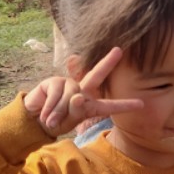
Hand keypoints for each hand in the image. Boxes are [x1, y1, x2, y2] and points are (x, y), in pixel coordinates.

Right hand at [24, 47, 142, 134]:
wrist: (33, 120)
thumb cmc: (54, 122)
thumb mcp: (67, 121)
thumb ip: (74, 111)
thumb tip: (77, 96)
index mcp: (89, 104)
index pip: (108, 105)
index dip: (124, 105)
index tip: (141, 104)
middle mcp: (81, 91)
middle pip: (96, 75)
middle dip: (108, 62)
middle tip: (119, 51)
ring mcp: (68, 84)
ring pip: (71, 96)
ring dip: (59, 112)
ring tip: (50, 120)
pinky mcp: (54, 81)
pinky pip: (57, 94)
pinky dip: (51, 107)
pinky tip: (44, 114)